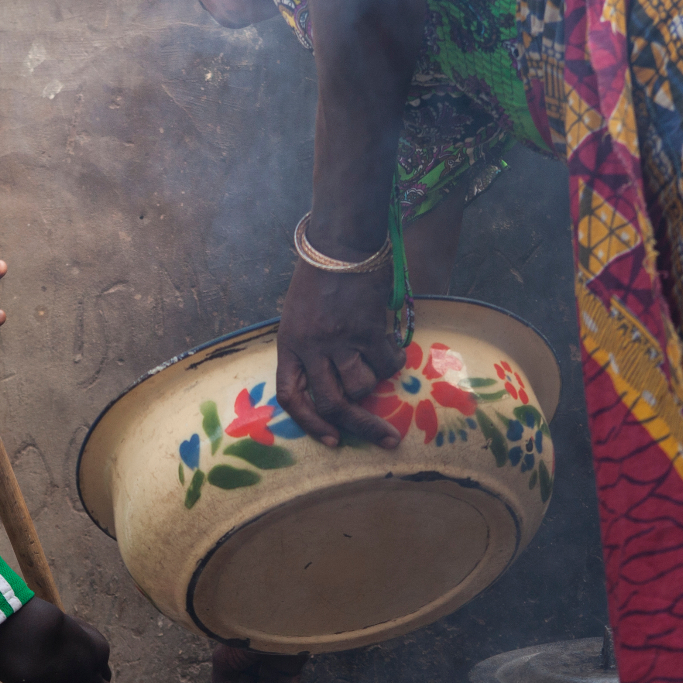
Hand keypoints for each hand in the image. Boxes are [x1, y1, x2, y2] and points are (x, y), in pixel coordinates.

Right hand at [0, 599, 122, 682]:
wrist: (28, 638)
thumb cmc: (20, 626)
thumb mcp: (19, 621)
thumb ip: (10, 625)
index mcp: (81, 633)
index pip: (90, 649)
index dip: (89, 659)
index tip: (91, 663)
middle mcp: (90, 654)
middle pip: (101, 669)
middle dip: (104, 679)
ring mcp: (88, 674)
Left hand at [275, 259, 402, 448]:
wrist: (341, 242)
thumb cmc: (319, 277)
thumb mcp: (297, 316)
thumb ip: (307, 350)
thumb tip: (334, 388)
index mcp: (289, 344)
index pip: (291, 397)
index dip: (311, 425)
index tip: (332, 440)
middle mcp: (311, 346)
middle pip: (333, 403)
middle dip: (360, 427)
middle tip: (386, 440)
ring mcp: (339, 339)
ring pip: (362, 385)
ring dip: (375, 380)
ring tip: (376, 359)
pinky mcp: (368, 328)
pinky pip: (386, 363)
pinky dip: (394, 361)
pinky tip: (392, 347)